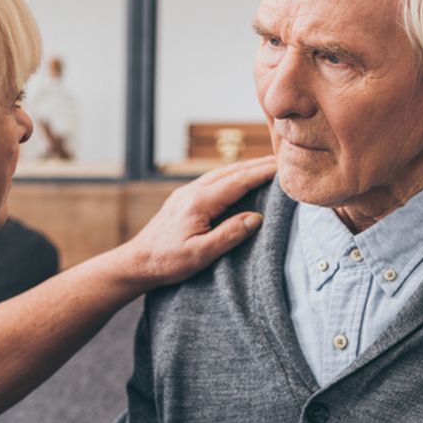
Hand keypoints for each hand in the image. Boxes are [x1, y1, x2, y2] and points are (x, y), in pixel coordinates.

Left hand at [117, 156, 276, 288]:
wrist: (137, 262)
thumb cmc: (167, 261)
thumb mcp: (201, 254)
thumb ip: (229, 235)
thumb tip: (256, 218)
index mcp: (199, 202)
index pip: (239, 180)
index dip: (263, 172)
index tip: (285, 167)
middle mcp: (193, 191)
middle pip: (232, 170)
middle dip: (259, 164)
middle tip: (285, 160)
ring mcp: (187, 192)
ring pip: (222, 172)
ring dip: (246, 167)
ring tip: (269, 166)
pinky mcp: (184, 198)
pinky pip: (214, 180)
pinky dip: (233, 175)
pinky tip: (240, 179)